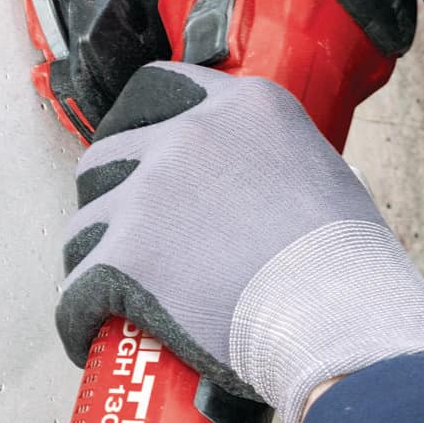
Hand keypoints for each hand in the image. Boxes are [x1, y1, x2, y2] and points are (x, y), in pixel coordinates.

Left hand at [56, 63, 423, 422]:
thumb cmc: (348, 259)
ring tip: (104, 290)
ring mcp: (149, 194)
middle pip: (109, 154)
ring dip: (92, 255)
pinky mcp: (125, 255)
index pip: (163, 88)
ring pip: (85, 222)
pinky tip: (87, 335)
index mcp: (243, 107)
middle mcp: (187, 137)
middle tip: (121, 228)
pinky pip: (75, 290)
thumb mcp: (325, 171)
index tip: (137, 151)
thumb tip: (269, 188)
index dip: (141, 123)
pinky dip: (77, 316)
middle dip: (108, 192)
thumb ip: (282, 160)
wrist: (336, 310)